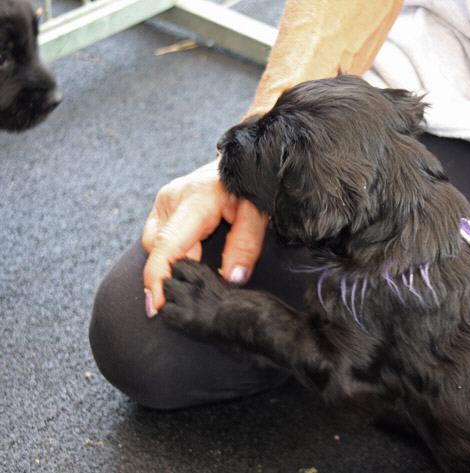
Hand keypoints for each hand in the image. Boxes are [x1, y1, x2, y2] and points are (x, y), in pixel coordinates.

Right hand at [142, 159, 267, 316]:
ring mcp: (166, 200)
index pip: (166, 247)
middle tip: (195, 291)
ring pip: (158, 244)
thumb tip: (233, 279)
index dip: (157, 280)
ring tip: (201, 267)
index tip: (155, 308)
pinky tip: (194, 257)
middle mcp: (172, 199)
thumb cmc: (253, 181)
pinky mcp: (166, 204)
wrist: (246, 154)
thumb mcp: (258, 212)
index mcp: (194, 200)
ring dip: (175, 261)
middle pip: (159, 250)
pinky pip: (162, 236)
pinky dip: (174, 252)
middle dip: (172, 274)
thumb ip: (246, 245)